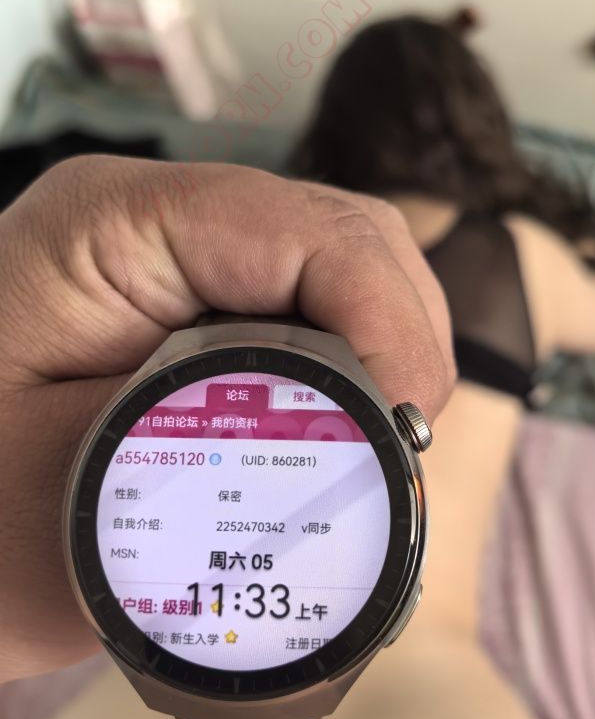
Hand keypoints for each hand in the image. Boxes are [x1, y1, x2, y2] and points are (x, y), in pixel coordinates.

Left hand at [0, 155, 454, 681]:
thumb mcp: (63, 498)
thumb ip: (210, 469)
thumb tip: (369, 464)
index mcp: (114, 226)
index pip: (310, 231)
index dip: (388, 321)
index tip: (407, 430)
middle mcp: (167, 221)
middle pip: (349, 239)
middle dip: (402, 338)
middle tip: (400, 446)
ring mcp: (192, 260)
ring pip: (349, 272)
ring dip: (389, 353)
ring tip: (384, 442)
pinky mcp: (210, 305)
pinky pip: (320, 311)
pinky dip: (360, 367)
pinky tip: (353, 426)